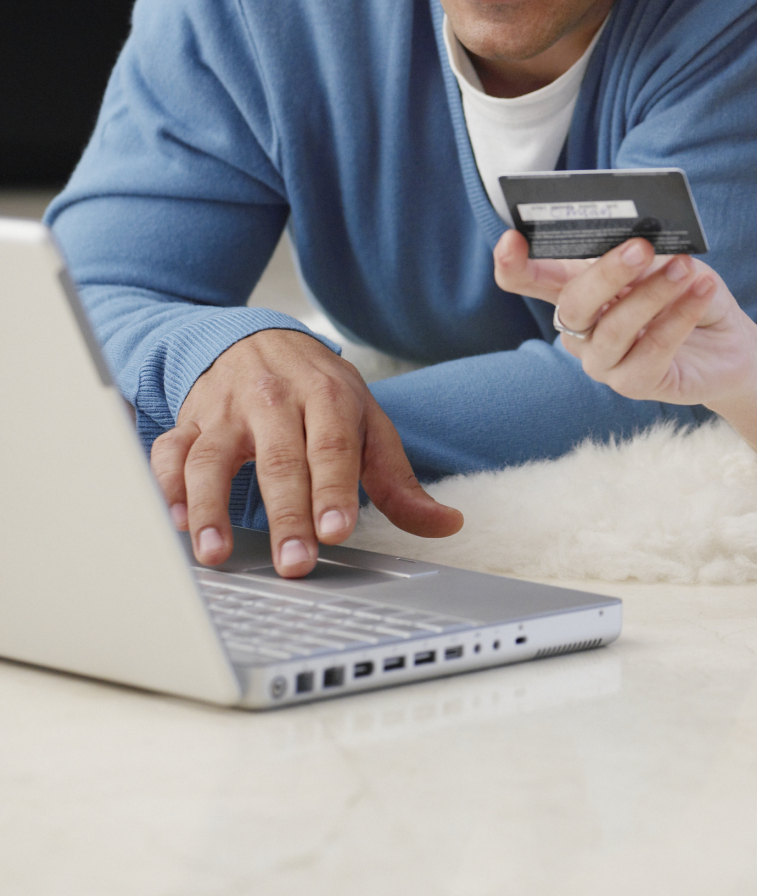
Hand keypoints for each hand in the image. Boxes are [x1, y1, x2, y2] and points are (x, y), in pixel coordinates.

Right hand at [150, 329, 462, 577]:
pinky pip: (168, 453)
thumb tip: (447, 524)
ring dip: (211, 507)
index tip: (336, 531)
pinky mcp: (188, 422)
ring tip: (215, 552)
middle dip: (287, 514)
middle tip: (293, 561)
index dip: (335, 490)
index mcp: (328, 400)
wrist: (260, 338)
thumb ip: (399, 481)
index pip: (334, 448)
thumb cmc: (320, 393)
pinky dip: (167, 486)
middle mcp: (275, 402)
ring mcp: (226, 412)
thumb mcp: (369, 424)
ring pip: (212, 458)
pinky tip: (178, 521)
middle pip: (279, 461)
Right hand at [493, 233, 753, 408]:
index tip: (511, 239)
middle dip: (606, 273)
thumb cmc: (688, 293)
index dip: (513, 264)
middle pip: (573, 303)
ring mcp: (603, 361)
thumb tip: (633, 244)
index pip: (528, 279)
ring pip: (614, 328)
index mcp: (578, 290)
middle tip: (641, 247)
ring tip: (686, 268)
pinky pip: (650, 351)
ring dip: (652, 294)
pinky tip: (701, 292)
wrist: (730, 344)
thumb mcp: (670, 262)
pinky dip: (678, 318)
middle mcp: (581, 329)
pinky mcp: (634, 383)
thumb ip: (645, 256)